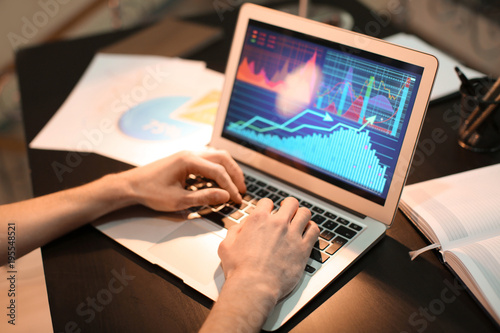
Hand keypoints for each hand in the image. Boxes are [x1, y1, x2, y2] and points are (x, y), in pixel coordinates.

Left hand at [120, 149, 245, 211]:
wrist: (131, 186)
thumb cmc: (150, 192)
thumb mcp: (178, 200)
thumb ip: (204, 197)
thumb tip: (225, 196)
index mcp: (188, 161)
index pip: (218, 172)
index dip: (230, 187)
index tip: (237, 199)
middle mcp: (190, 153)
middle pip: (222, 158)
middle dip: (235, 174)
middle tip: (242, 190)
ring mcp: (188, 155)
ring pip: (216, 156)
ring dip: (228, 169)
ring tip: (235, 184)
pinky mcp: (185, 160)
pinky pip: (208, 160)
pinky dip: (218, 169)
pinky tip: (220, 181)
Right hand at [218, 197, 318, 301]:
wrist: (254, 286)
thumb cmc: (240, 269)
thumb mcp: (226, 246)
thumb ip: (234, 231)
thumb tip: (242, 226)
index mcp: (258, 220)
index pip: (267, 202)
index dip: (268, 206)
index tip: (269, 212)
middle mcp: (277, 223)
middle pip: (291, 203)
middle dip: (289, 205)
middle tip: (288, 211)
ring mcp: (292, 234)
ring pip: (305, 213)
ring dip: (302, 215)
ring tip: (300, 220)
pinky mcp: (303, 248)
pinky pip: (314, 230)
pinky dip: (312, 228)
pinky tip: (308, 232)